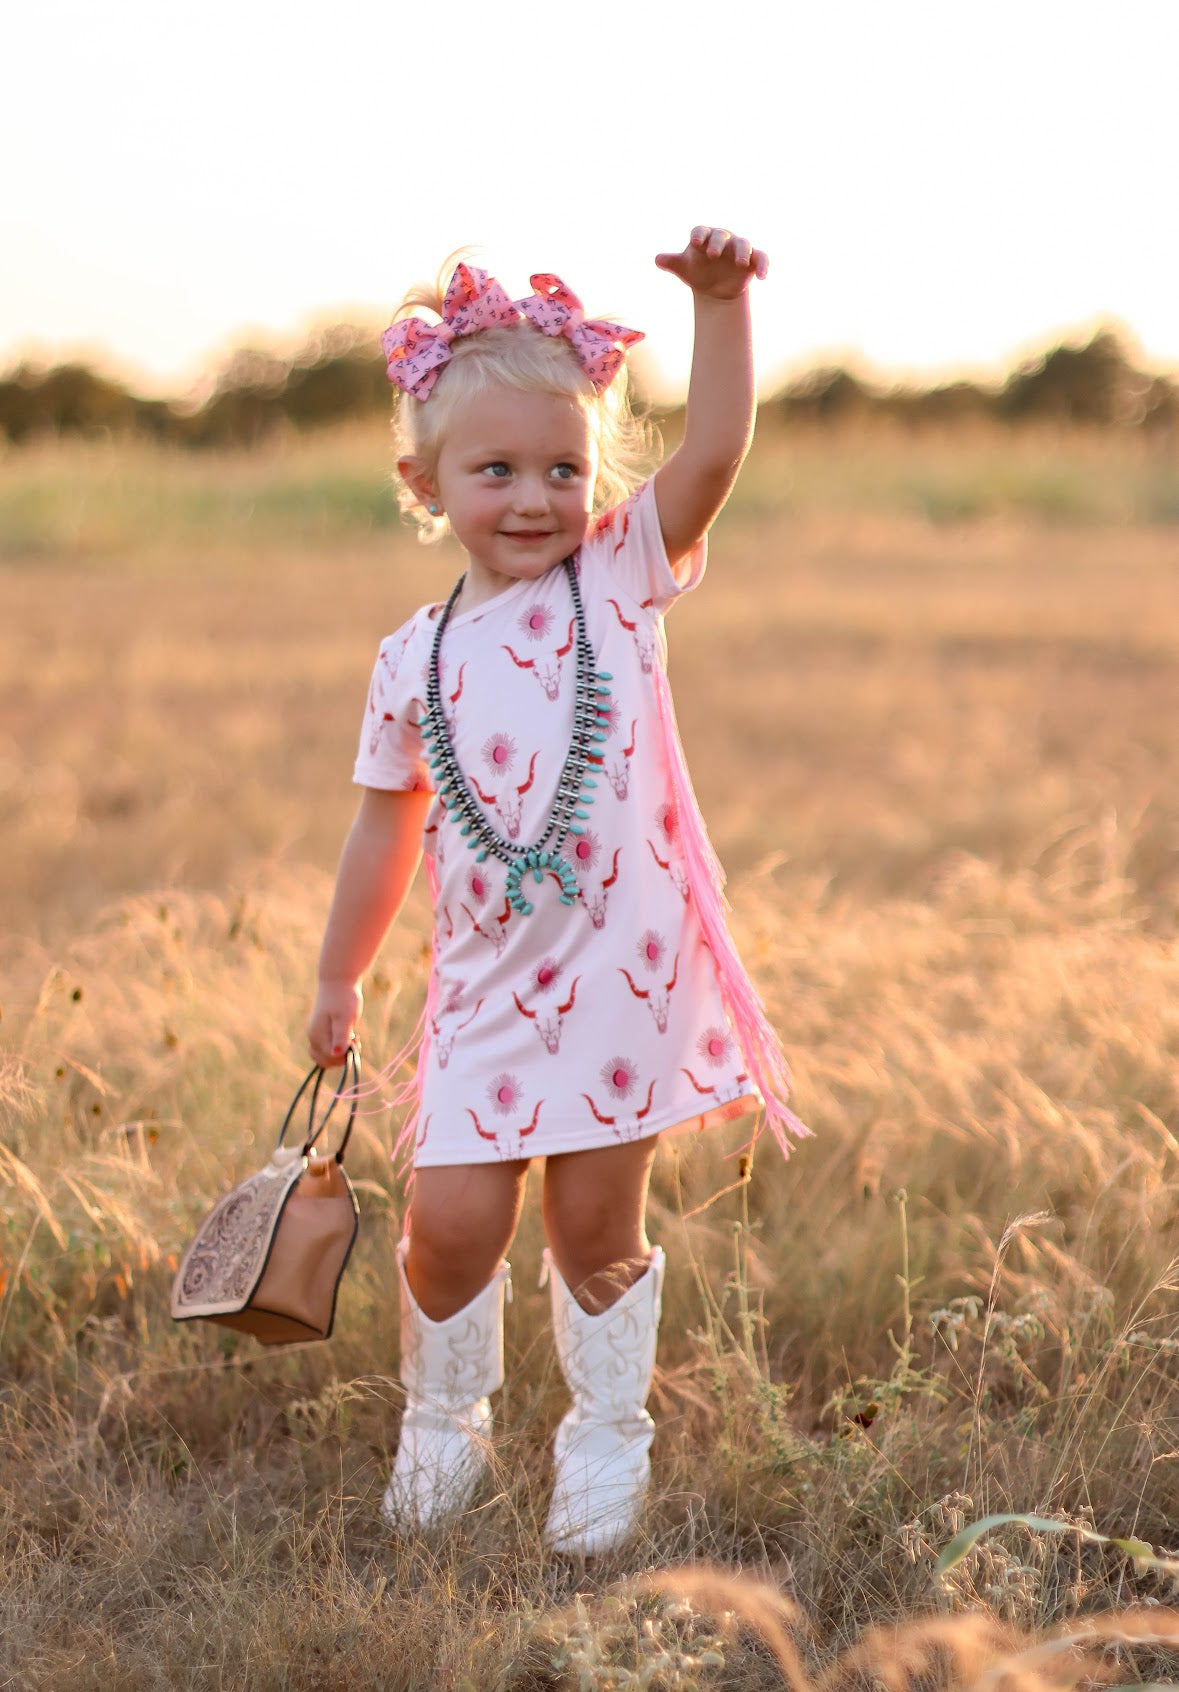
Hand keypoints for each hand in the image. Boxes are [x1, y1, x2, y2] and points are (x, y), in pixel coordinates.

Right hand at [308, 978, 362, 1067]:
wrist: (339, 980)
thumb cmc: (344, 998)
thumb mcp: (346, 1018)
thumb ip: (341, 1036)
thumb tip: (337, 1053)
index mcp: (317, 1037)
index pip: (330, 1059)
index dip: (345, 1055)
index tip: (355, 1040)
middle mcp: (313, 1038)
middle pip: (325, 1061)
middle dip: (341, 1056)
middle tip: (353, 1039)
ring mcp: (316, 1034)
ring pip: (326, 1056)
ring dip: (340, 1052)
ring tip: (351, 1036)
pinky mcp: (322, 1031)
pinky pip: (327, 1048)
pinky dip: (338, 1047)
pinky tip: (348, 1034)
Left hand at [654, 226, 768, 299]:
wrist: (715, 289)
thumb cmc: (698, 273)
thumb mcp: (684, 269)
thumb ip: (672, 262)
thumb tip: (657, 259)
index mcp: (705, 237)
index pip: (701, 231)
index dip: (698, 235)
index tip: (694, 243)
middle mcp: (723, 239)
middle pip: (720, 236)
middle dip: (717, 243)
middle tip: (712, 254)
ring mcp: (738, 248)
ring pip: (743, 244)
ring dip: (742, 252)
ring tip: (740, 263)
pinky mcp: (753, 260)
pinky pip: (761, 258)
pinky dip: (764, 265)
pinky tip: (763, 277)